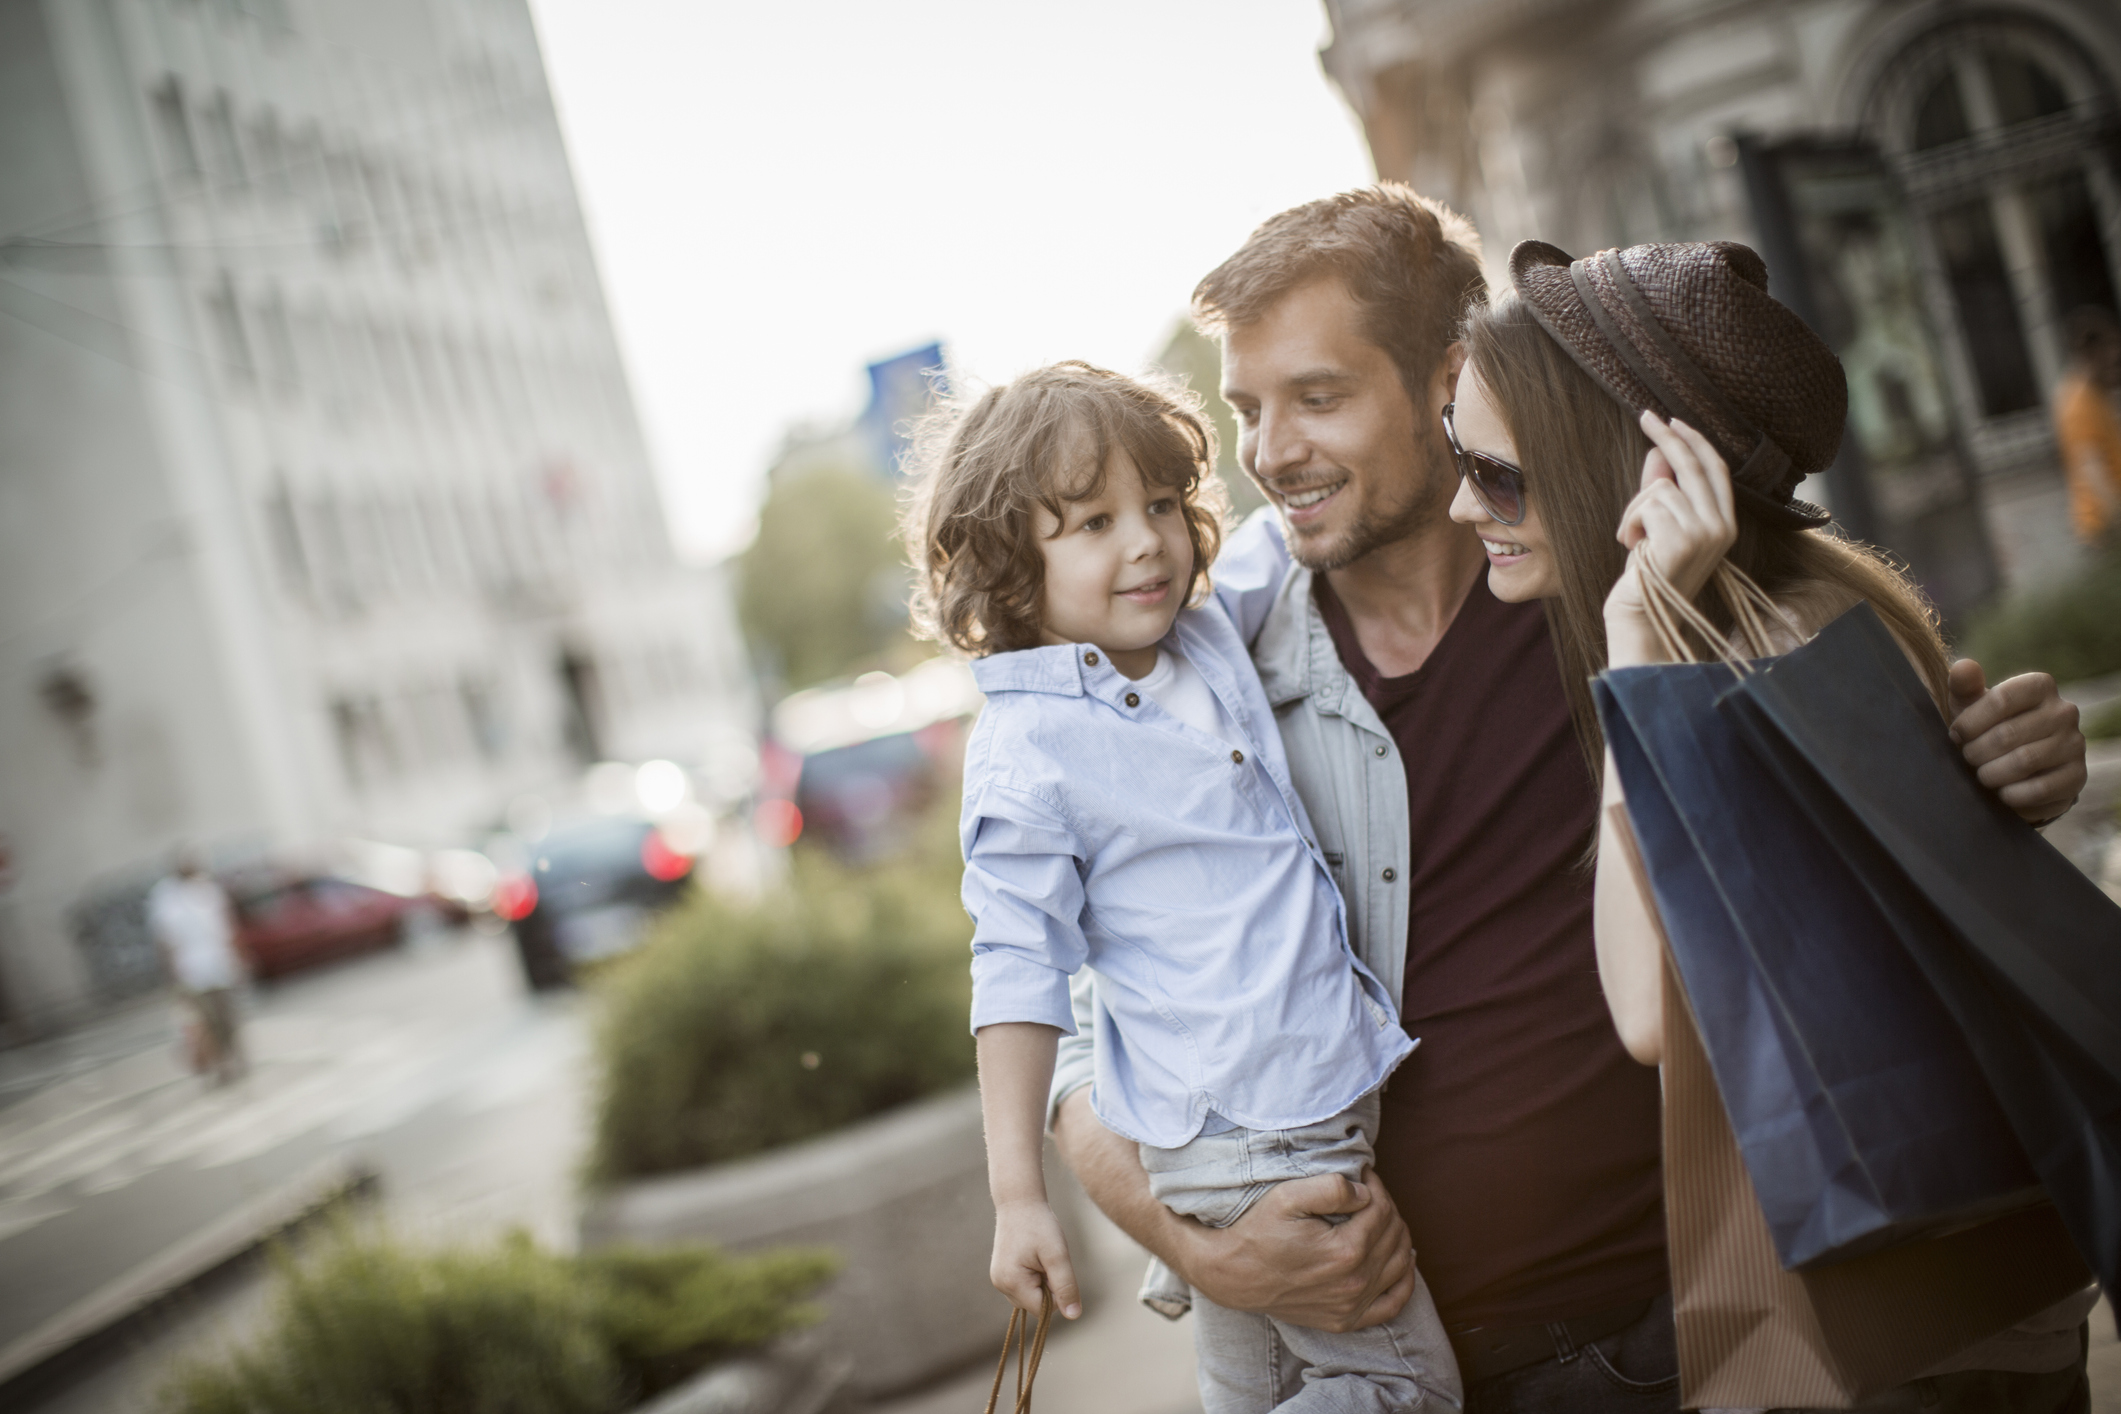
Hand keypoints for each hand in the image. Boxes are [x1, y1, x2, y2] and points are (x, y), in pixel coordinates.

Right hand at [991, 1199, 1080, 1318]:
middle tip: (1047, 1258)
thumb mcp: (1057, 1255)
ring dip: (1041, 1281)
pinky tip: (1033, 1257)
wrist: (1019, 1202)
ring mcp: (999, 1280)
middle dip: (1048, 1286)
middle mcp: (1001, 1285)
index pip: (1043, 1309)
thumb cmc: (1039, 1225)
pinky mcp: (1001, 1274)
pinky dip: (1033, 1277)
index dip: (1058, 1292)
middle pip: (1036, 1305)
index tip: (1056, 1266)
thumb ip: (1065, 1286)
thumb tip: (1074, 1316)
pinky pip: (1023, 1287)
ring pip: (1030, 1297)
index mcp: (1012, 1283)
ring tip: (1039, 1256)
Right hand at [1179, 1167, 1413, 1332]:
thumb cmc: (1258, 1232)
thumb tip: (1365, 1193)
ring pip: (1399, 1264)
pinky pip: (1393, 1304)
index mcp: (1346, 1251)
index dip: (1375, 1185)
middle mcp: (1355, 1283)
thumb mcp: (1287, 1197)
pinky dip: (1404, 1281)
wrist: (1233, 1276)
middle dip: (1386, 1206)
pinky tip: (1402, 1261)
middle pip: (1394, 1234)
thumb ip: (1332, 1188)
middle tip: (1367, 1192)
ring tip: (1379, 1216)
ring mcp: (1352, 1306)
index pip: (1381, 1209)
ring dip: (1397, 1235)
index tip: (1362, 1174)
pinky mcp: (1346, 1320)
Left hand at [1605, 413, 1738, 665]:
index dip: (1695, 441)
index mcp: (1724, 524)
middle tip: (1645, 415)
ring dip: (1634, 510)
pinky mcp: (1682, 541)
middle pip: (1693, 465)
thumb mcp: (1656, 528)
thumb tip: (1659, 453)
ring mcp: (1705, 534)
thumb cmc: (1646, 575)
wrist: (1640, 619)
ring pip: (1659, 488)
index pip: (1715, 470)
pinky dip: (1629, 523)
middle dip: (1667, 437)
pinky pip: (1647, 505)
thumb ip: (1661, 492)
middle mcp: (1721, 527)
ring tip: (1634, 540)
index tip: (1671, 420)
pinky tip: (1632, 548)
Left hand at [1947, 660, 2086, 823]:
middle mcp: (2065, 711)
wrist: (2013, 770)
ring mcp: (2075, 744)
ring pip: (2023, 762)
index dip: (1970, 722)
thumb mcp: (1970, 706)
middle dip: (1976, 751)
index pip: (2001, 699)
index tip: (1956, 735)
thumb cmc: (1986, 729)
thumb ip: (1964, 686)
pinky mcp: (2077, 776)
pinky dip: (2011, 794)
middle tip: (1968, 758)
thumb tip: (1964, 666)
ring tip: (1982, 774)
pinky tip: (2002, 791)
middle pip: (2007, 734)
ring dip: (1991, 773)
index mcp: (2040, 685)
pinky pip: (2038, 789)